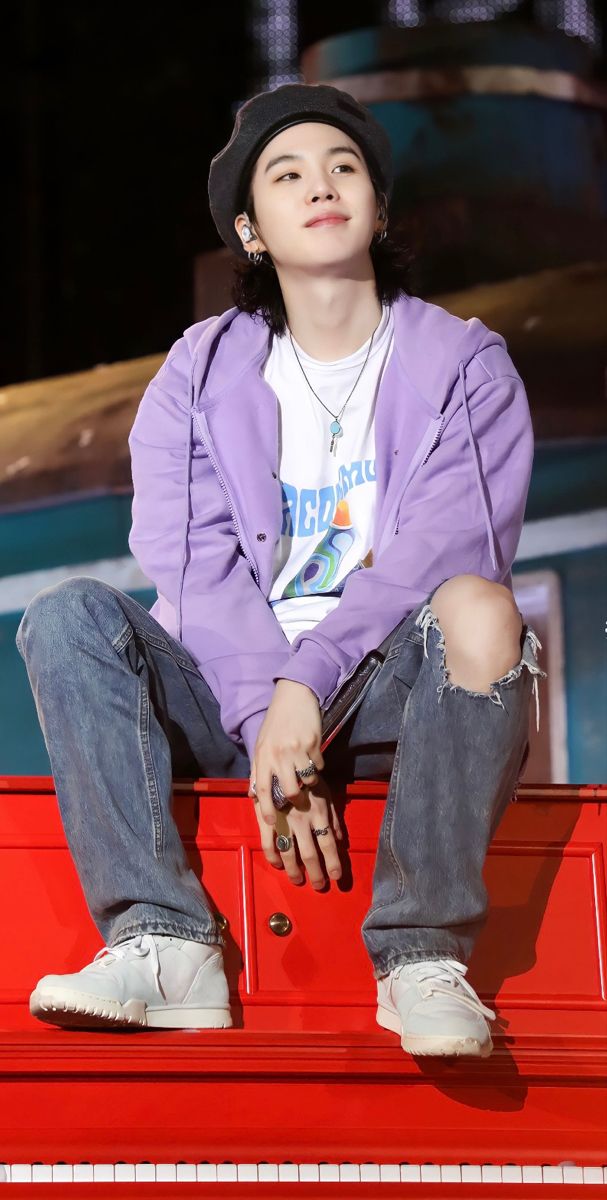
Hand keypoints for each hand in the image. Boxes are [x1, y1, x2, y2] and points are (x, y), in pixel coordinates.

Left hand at [247, 679, 324, 826]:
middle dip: (297, 801)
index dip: (266, 809)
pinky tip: (313, 755)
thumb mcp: (261, 744)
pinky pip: (319, 766)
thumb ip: (258, 770)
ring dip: (310, 781)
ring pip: (308, 780)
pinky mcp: (314, 743)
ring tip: (307, 773)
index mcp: (263, 755)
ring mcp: (297, 749)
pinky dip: (318, 765)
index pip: (263, 789)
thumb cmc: (275, 722)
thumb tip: (253, 794)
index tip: (270, 823)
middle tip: (300, 801)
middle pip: (291, 791)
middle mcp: (279, 754)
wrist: (293, 696)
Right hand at [252, 774, 342, 888]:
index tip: (336, 877)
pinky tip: (278, 865)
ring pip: (289, 853)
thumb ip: (334, 818)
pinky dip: (272, 857)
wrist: (282, 761)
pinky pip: (269, 843)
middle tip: (320, 886)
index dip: (333, 863)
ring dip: (294, 871)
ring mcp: (283, 820)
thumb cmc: (308, 780)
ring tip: (299, 881)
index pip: (328, 844)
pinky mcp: (267, 818)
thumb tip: (342, 840)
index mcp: (319, 813)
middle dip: (316, 873)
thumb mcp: (327, 794)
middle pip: (310, 854)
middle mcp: (302, 820)